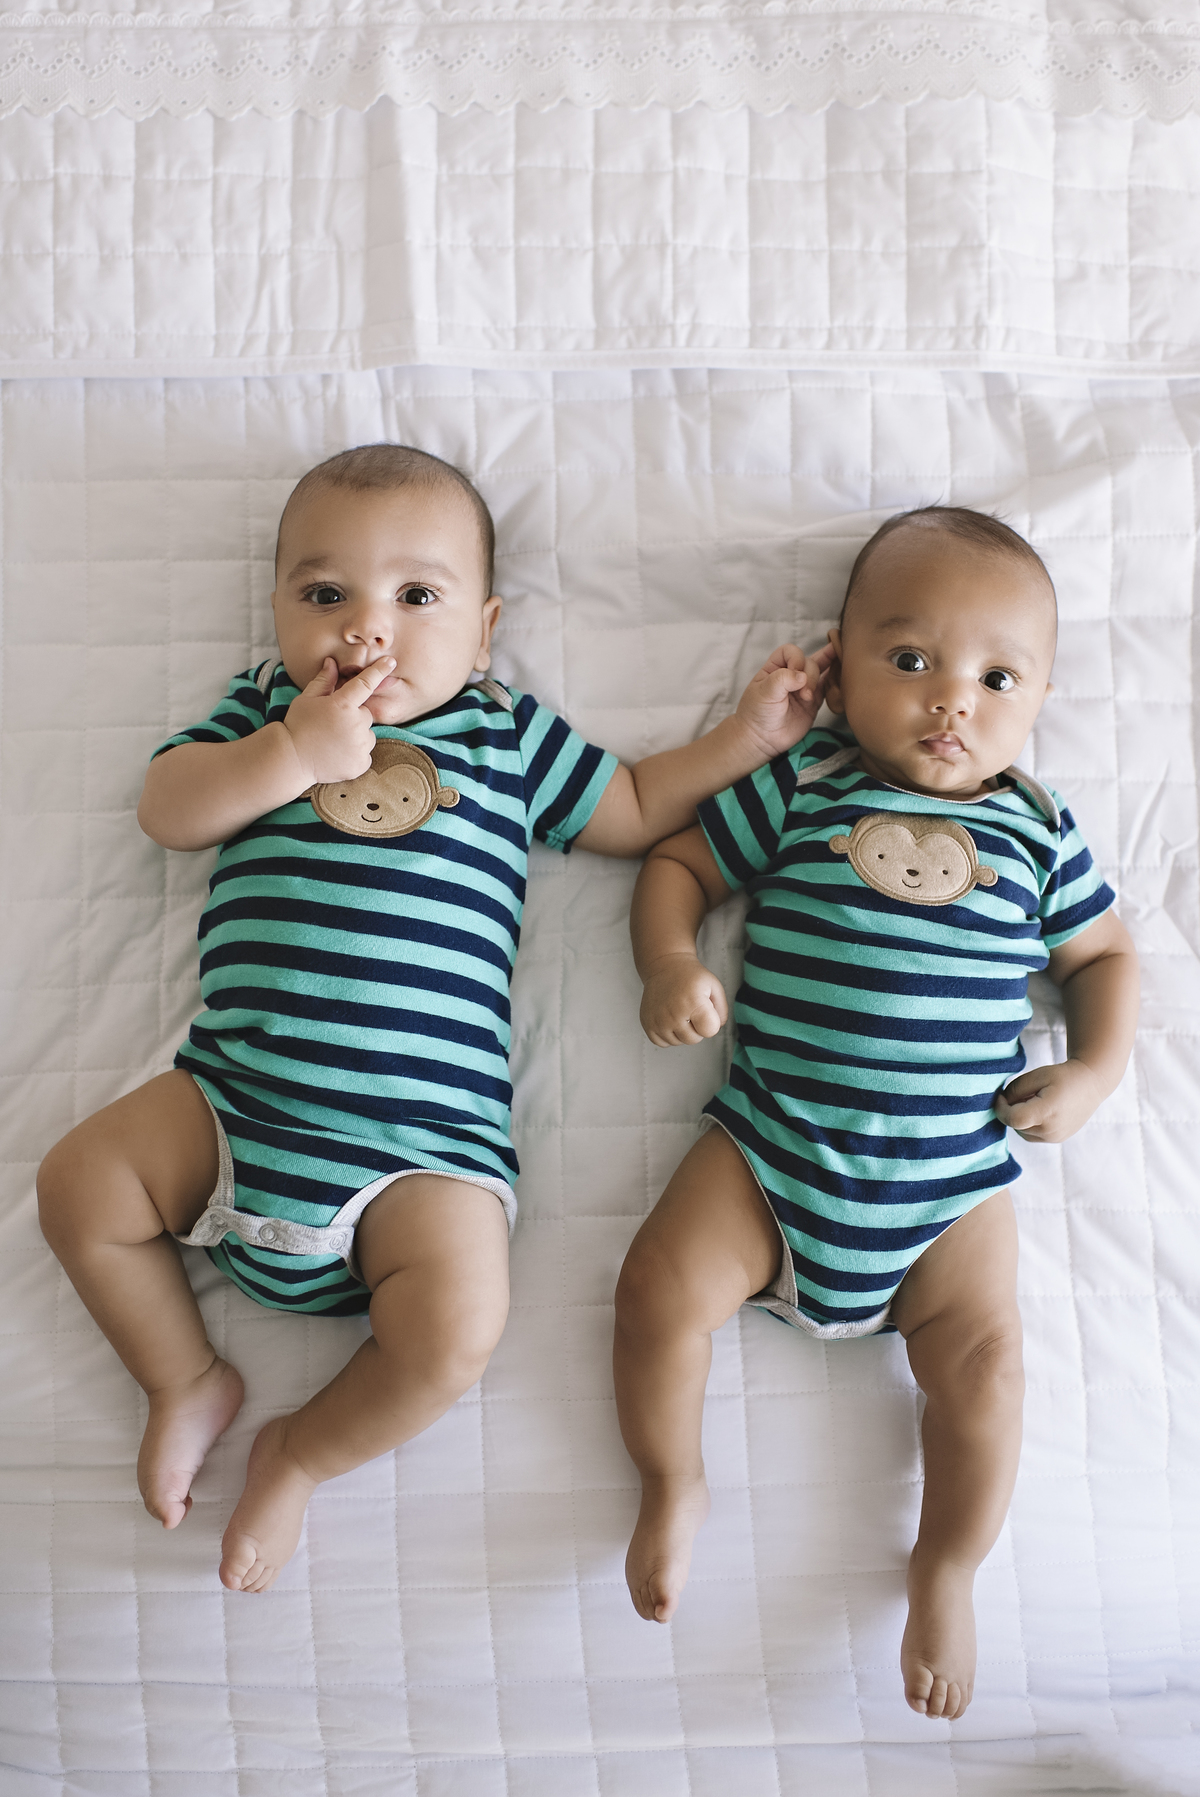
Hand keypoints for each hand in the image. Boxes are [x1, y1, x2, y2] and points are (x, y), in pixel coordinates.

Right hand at [281, 656, 394, 785]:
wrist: (291, 760)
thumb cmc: (297, 725)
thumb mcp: (307, 699)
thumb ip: (323, 681)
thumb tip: (332, 662)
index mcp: (342, 705)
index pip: (365, 683)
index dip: (379, 671)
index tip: (391, 662)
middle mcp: (355, 724)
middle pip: (366, 715)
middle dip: (354, 717)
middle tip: (333, 725)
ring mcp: (359, 746)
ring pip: (368, 735)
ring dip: (357, 736)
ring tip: (334, 741)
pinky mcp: (361, 764)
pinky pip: (365, 754)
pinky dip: (355, 754)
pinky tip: (337, 754)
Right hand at [639, 954, 728, 1045]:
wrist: (664, 966)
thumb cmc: (690, 977)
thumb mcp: (713, 986)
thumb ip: (722, 1009)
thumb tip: (717, 1027)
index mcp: (693, 1003)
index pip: (710, 1031)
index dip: (711, 1022)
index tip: (705, 1011)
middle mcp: (673, 1014)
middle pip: (694, 1040)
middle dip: (696, 1028)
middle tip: (692, 1011)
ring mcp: (658, 1021)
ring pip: (678, 1042)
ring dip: (682, 1031)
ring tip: (680, 1012)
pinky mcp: (647, 1024)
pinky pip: (662, 1043)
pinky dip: (667, 1035)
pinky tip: (669, 1019)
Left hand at [733, 642, 834, 759]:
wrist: (762, 740)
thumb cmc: (756, 713)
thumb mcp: (764, 692)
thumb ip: (782, 679)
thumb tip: (803, 676)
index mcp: (775, 667)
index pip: (791, 651)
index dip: (796, 658)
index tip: (793, 672)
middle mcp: (791, 674)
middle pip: (809, 662)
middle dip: (810, 675)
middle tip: (804, 694)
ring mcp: (803, 687)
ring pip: (821, 671)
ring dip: (823, 677)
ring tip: (812, 694)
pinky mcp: (814, 702)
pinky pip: (828, 688)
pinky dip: (834, 684)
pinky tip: (836, 685)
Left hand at [994, 1058, 1106, 1143]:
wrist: (1091, 1084)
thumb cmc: (1063, 1076)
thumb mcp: (1037, 1076)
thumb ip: (1015, 1090)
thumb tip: (1001, 1102)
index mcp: (1047, 1112)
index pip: (1013, 1119)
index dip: (1000, 1108)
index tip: (1000, 1096)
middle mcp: (1051, 1130)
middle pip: (1016, 1125)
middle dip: (1011, 1110)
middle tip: (1023, 1094)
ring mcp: (1055, 1137)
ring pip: (1022, 1132)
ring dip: (1020, 1118)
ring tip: (1034, 1100)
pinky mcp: (1057, 1139)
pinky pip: (1032, 1135)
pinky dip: (1029, 1124)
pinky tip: (1039, 1109)